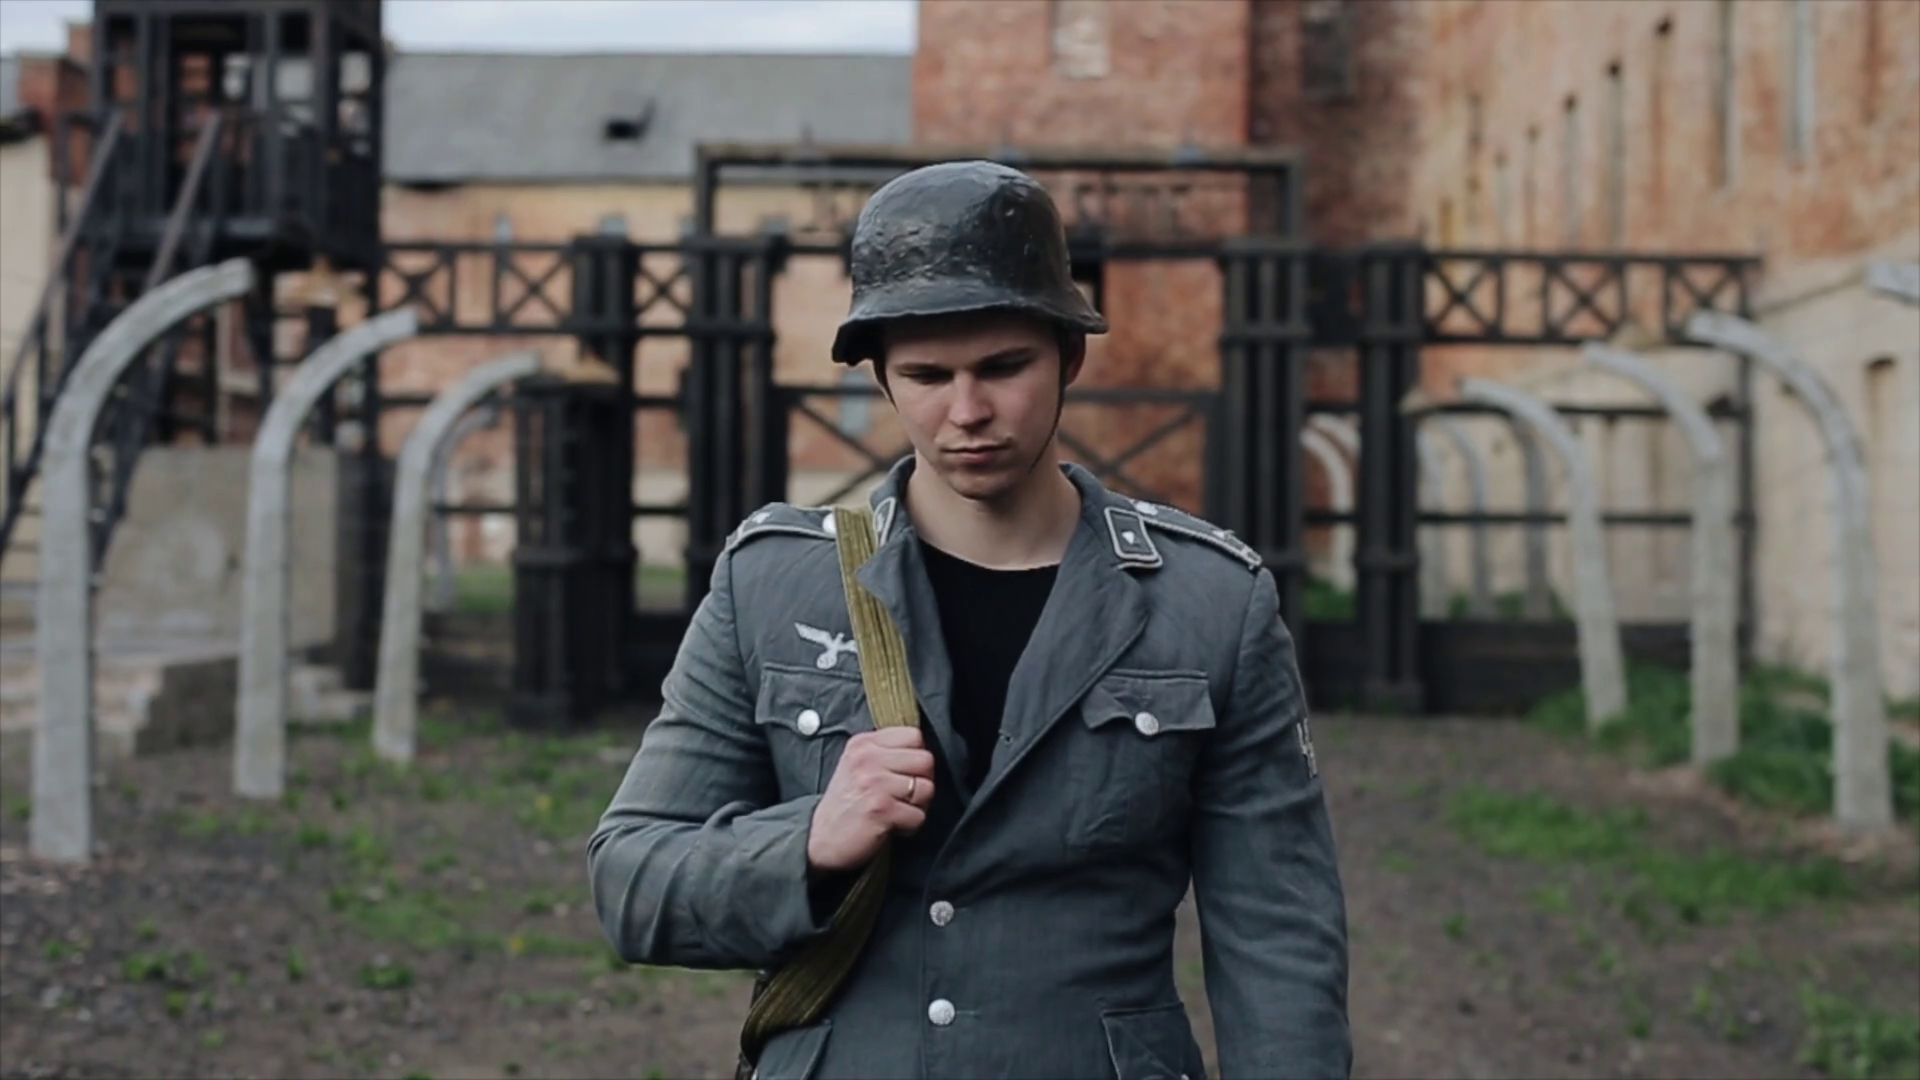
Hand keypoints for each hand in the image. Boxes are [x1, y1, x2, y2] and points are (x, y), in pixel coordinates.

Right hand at [806, 727, 935, 873]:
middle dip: (922, 782)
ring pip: (926, 788)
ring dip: (918, 806)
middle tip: (905, 796)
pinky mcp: (881, 809)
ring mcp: (875, 782)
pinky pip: (918, 816)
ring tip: (898, 811)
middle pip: (926, 760)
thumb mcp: (857, 765)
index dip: (917, 757)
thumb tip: (923, 751)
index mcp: (864, 744)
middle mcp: (868, 758)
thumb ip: (884, 752)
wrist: (821, 839)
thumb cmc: (845, 804)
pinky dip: (910, 826)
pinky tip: (893, 825)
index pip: (914, 735)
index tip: (905, 773)